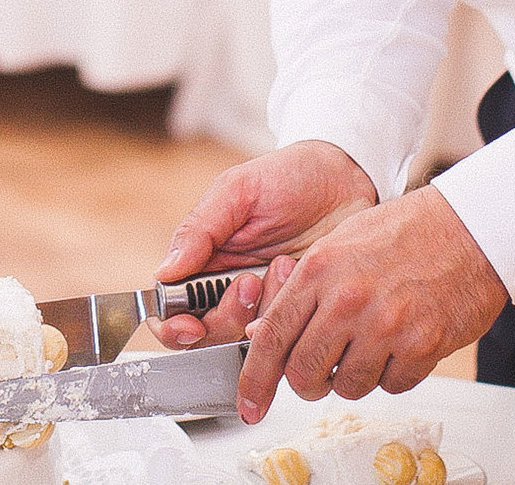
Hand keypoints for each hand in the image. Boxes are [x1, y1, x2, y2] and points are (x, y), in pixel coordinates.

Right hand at [153, 140, 378, 347]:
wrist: (349, 177)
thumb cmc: (289, 176)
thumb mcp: (237, 191)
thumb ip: (197, 230)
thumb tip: (164, 273)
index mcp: (204, 260)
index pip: (172, 309)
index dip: (173, 327)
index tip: (189, 325)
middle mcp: (229, 288)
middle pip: (208, 333)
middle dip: (227, 316)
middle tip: (248, 282)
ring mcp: (266, 303)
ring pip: (247, 339)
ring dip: (263, 309)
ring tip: (284, 265)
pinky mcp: (300, 312)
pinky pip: (287, 335)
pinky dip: (292, 315)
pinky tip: (299, 278)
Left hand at [235, 187, 506, 421]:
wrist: (470, 227)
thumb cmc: (406, 231)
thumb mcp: (339, 244)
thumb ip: (302, 290)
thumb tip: (265, 333)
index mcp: (320, 269)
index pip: (272, 337)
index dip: (255, 379)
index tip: (249, 402)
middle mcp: (348, 299)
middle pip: (304, 373)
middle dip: (306, 383)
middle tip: (318, 374)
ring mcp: (386, 325)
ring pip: (347, 386)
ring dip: (352, 377)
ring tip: (368, 346)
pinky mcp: (423, 346)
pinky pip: (391, 386)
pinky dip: (392, 374)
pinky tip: (399, 345)